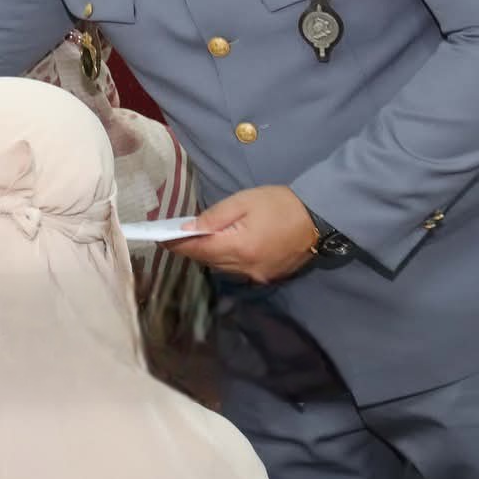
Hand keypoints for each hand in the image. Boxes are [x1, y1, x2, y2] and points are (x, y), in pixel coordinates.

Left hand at [166, 185, 317, 283]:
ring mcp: (257, 276)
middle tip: (175, 236)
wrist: (319, 219)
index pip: (198, 250)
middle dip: (190, 249)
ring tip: (197, 240)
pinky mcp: (266, 277)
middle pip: (207, 261)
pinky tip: (223, 247)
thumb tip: (187, 228)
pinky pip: (236, 271)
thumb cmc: (280, 204)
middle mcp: (245, 268)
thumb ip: (214, 216)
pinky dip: (225, 260)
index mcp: (239, 247)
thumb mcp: (244, 201)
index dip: (177, 245)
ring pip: (221, 268)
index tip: (159, 238)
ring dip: (207, 255)